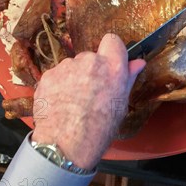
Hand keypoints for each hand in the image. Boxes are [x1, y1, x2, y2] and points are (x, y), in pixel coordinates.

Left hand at [32, 34, 144, 169]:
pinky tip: (61, 104)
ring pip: (73, 67)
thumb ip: (127, 80)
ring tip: (74, 103)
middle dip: (92, 71)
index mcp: (112, 68)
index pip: (113, 40)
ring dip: (75, 79)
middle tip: (92, 94)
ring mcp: (66, 67)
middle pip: (91, 57)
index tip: (110, 64)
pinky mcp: (48, 75)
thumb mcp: (121, 106)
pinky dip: (59, 86)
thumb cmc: (99, 130)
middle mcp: (89, 62)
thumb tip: (137, 63)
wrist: (66, 145)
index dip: (111, 51)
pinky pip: (57, 76)